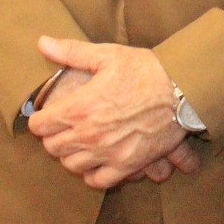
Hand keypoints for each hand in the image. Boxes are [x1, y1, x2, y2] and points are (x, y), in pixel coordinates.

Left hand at [38, 65, 187, 183]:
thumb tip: (42, 43)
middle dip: (54, 136)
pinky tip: (97, 160)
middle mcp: (88, 135)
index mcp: (79, 107)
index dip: (41, 118)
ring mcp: (107, 153)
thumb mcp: (109, 55)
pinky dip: (92, 173)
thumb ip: (71, 52)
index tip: (48, 114)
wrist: (184, 91)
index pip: (39, 125)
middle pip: (52, 148)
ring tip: (81, 142)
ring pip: (71, 165)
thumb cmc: (147, 70)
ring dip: (72, 154)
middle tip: (65, 126)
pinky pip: (96, 180)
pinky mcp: (126, 165)